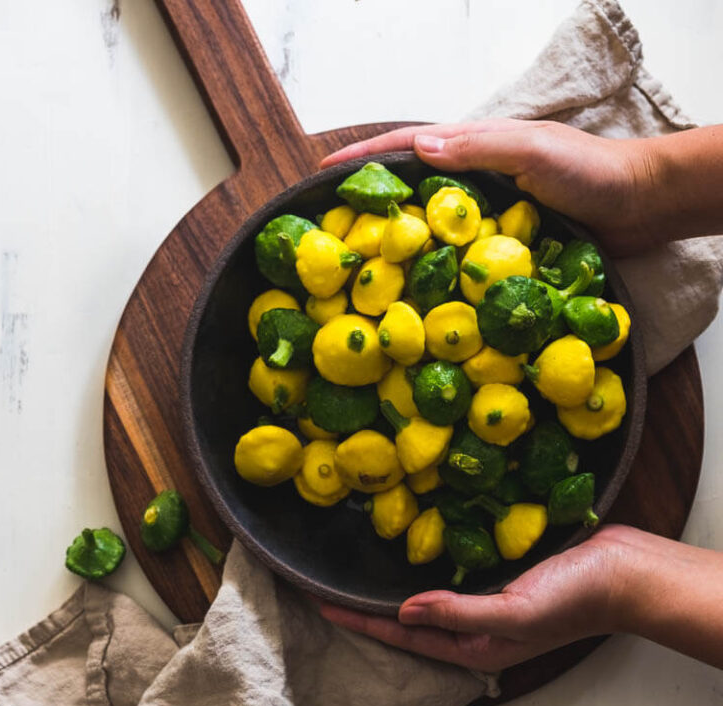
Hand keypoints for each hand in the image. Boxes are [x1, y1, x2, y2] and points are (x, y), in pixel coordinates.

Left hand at [320, 525, 636, 672]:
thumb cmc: (575, 598)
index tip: (324, 606)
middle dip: (372, 609)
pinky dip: (432, 564)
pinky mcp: (505, 574)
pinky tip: (417, 550)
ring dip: (397, 586)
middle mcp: (479, 627)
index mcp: (477, 645)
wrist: (626, 570)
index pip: (406, 636)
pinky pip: (456, 573)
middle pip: (412, 621)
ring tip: (361, 573)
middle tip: (331, 591)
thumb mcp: (513, 611)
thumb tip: (403, 612)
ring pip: (431, 597)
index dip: (363, 622)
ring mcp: (492, 601)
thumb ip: (457, 613)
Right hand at [321, 119, 656, 256]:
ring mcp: (484, 224)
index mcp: (472, 152)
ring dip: (396, 253)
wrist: (639, 208)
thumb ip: (477, 148)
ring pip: (429, 237)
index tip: (319, 177)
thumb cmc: (589, 171)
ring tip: (358, 278)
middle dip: (368, 211)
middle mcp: (471, 188)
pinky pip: (457, 269)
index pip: (405, 150)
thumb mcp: (531, 149)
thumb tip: (416, 149)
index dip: (362, 160)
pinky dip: (433, 282)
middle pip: (408, 197)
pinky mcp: (500, 258)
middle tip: (328, 238)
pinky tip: (414, 303)